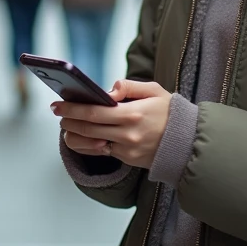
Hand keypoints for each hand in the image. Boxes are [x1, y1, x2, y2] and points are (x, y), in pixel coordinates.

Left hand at [55, 80, 172, 168]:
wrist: (188, 141)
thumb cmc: (169, 112)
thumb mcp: (153, 90)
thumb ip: (128, 86)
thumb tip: (107, 91)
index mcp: (133, 113)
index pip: (94, 112)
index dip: (72, 109)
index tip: (58, 104)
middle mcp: (128, 134)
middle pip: (87, 128)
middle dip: (68, 120)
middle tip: (58, 112)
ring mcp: (127, 150)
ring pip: (91, 143)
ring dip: (74, 135)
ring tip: (67, 126)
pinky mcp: (128, 159)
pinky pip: (102, 151)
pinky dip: (89, 143)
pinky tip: (82, 136)